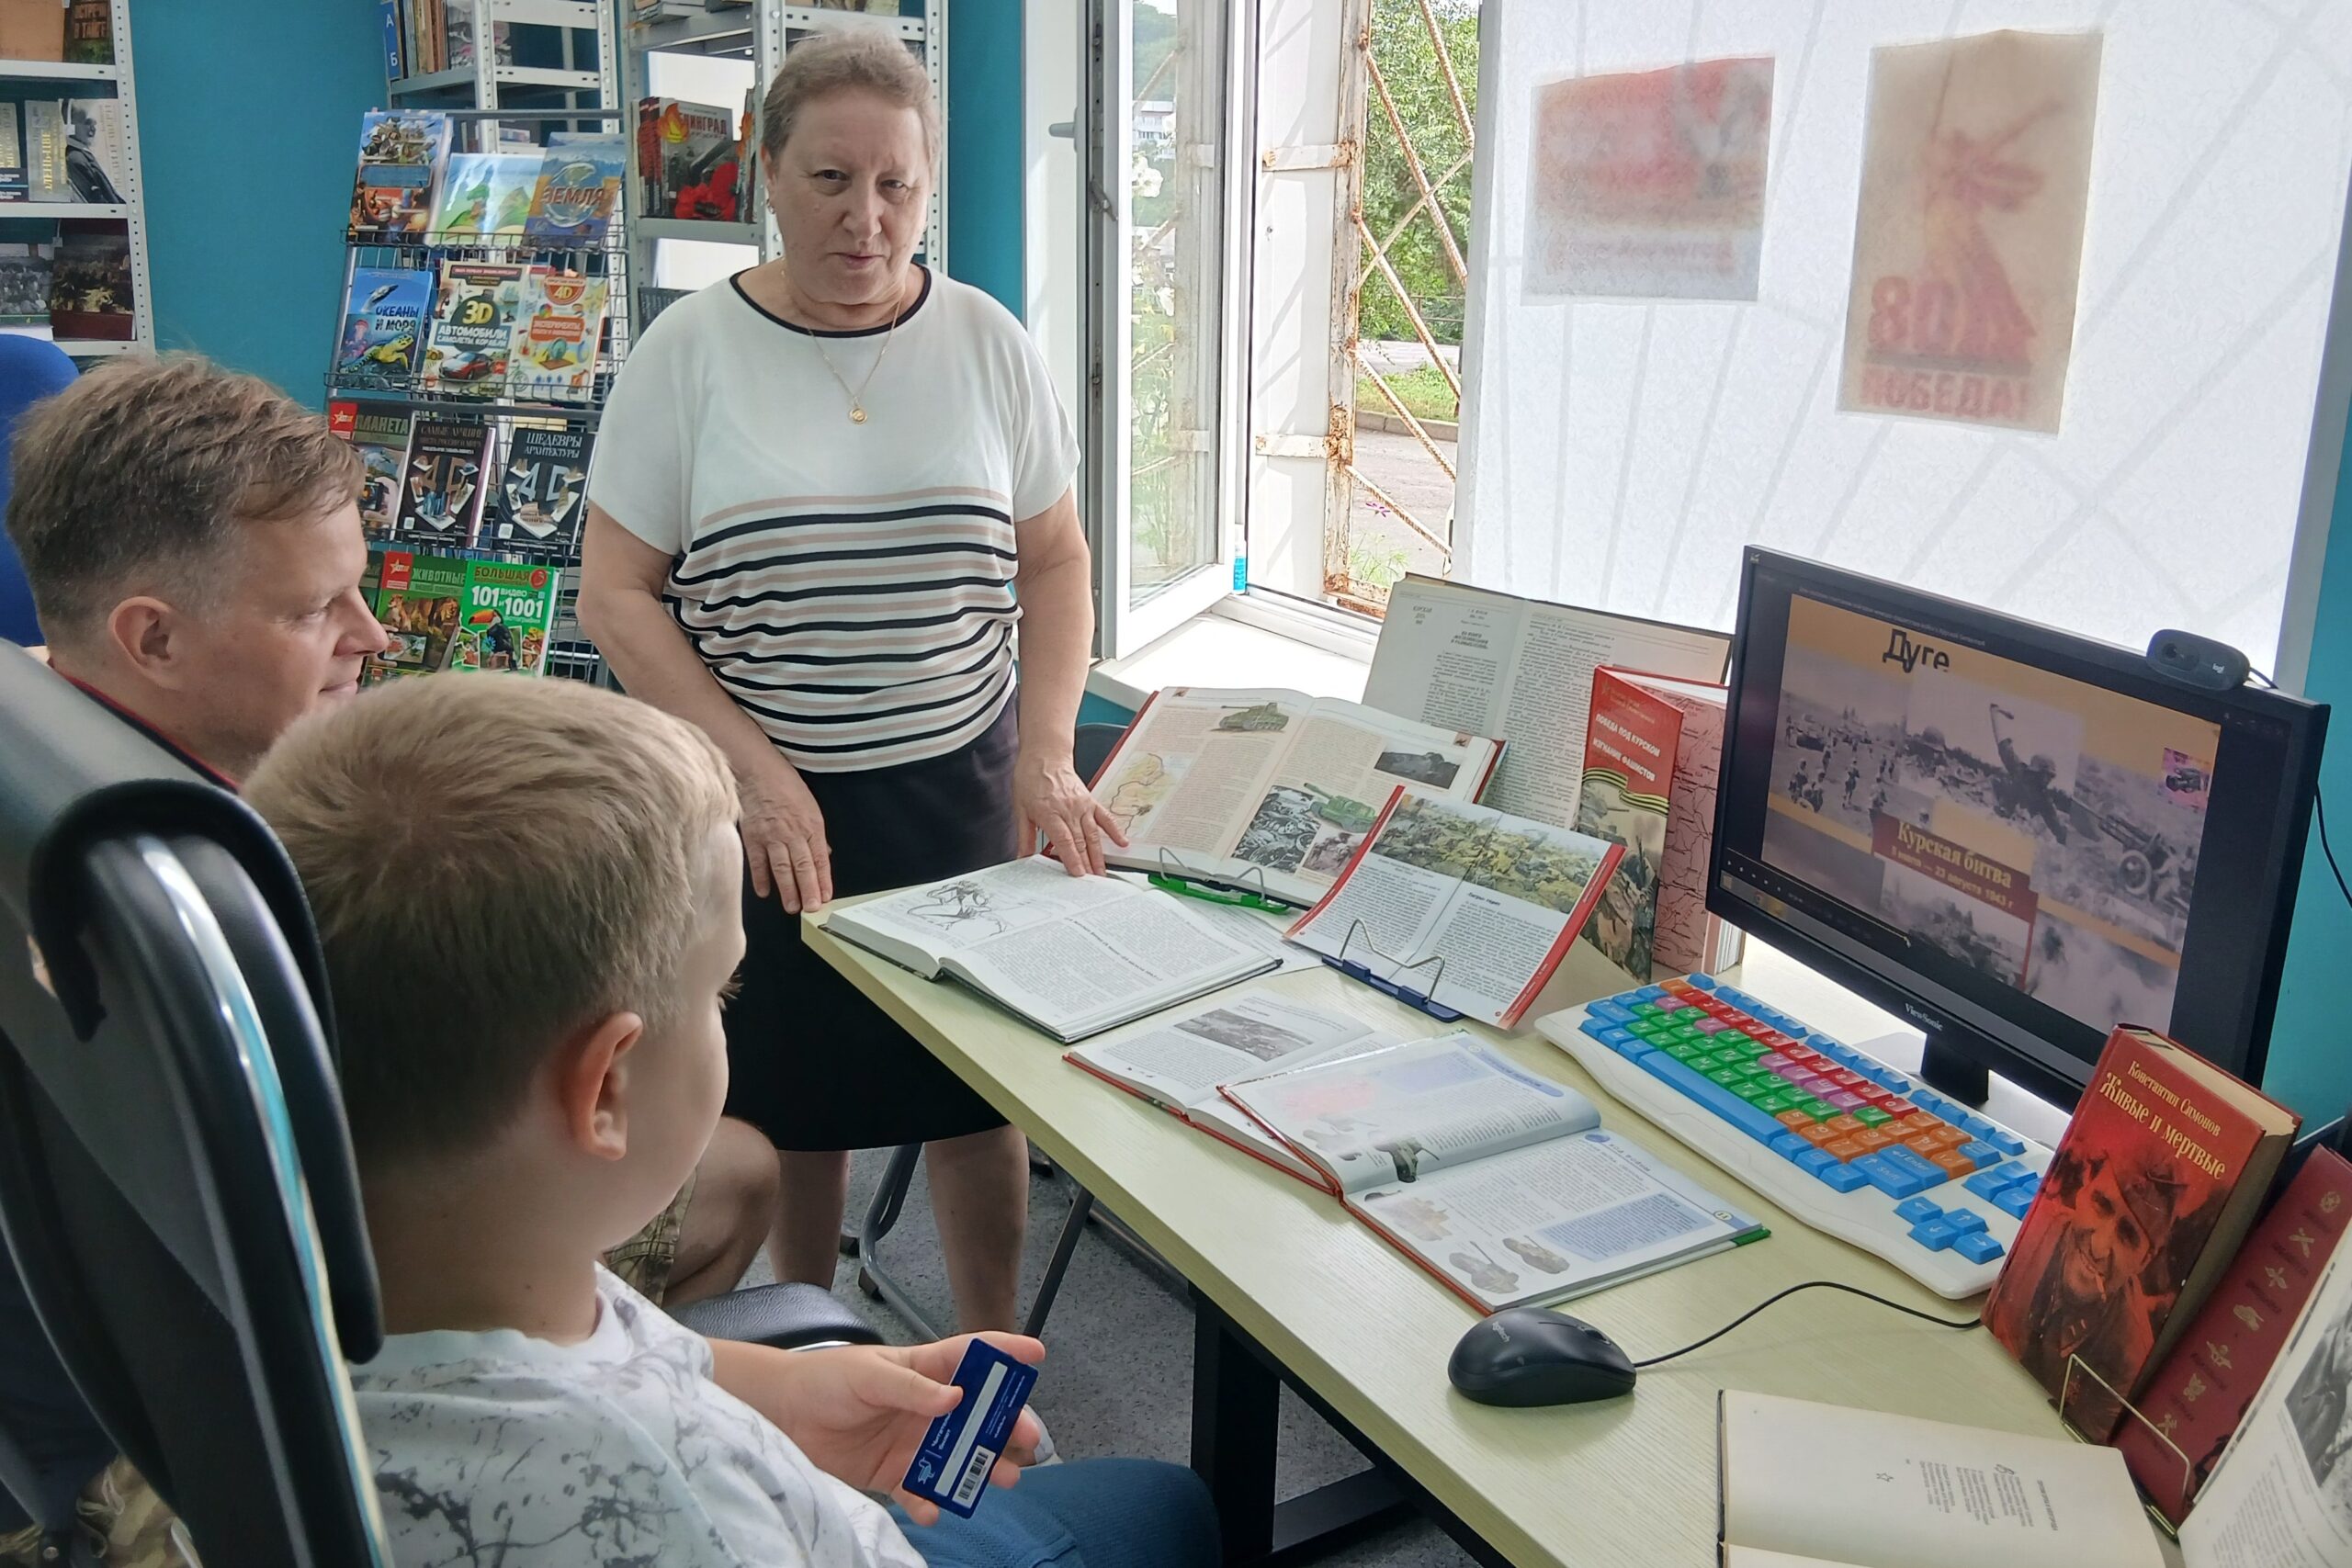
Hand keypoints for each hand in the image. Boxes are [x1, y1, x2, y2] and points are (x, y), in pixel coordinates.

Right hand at [740, 755, 832, 911]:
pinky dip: (761, 878)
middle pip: (803, 867)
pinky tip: (765, 892)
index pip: (820, 859)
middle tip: (812, 909)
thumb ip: (816, 834)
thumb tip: (825, 855)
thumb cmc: (786, 787)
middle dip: (809, 890)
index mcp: (812, 826)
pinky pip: (758, 861)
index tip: (826, 897)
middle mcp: (794, 833)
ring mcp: (772, 836)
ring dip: (788, 890)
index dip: (823, 880)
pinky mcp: (752, 836)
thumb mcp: (810, 807)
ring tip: (792, 907)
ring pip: (782, 868)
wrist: (759, 771)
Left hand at [744, 1335, 1046, 1523]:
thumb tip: (956, 1399)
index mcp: (923, 1370)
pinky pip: (920, 1490)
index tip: (1038, 1354)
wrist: (783, 1416)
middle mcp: (925, 1406)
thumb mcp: (869, 1375)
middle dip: (1005, 1425)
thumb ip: (911, 1388)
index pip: (972, 1354)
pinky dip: (930, 1502)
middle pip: (977, 1414)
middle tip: (1026, 1440)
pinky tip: (933, 1508)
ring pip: (957, 1455)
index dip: (1005, 1351)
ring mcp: (912, 1441)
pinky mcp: (892, 1472)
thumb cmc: (825, 1380)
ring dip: (980, 1467)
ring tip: (1003, 1480)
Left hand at [1015, 748, 1128, 875]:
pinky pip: (1105, 818)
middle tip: (1093, 883)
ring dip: (1099, 856)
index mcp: (1050, 813)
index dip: (1072, 859)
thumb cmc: (1031, 778)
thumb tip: (1022, 858)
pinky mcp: (1090, 801)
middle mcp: (1069, 810)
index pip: (1065, 841)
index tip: (1078, 874)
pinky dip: (1115, 831)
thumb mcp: (1020, 809)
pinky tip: (1122, 843)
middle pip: (1081, 842)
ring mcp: (1082, 806)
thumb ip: (1024, 836)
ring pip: (1094, 835)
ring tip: (1103, 873)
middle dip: (1088, 865)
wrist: (1044, 755)